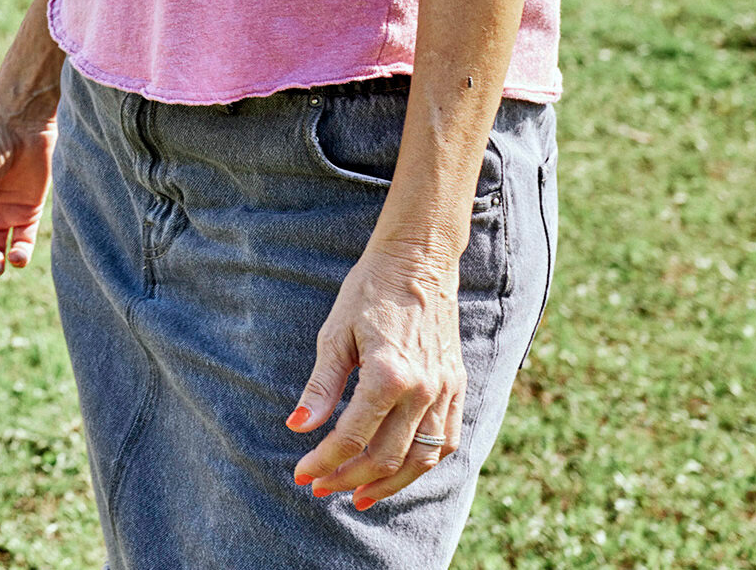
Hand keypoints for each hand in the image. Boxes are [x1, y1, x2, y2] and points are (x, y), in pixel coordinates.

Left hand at [288, 246, 464, 508]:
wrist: (418, 261)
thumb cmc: (369, 292)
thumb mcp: (335, 334)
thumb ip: (321, 386)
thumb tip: (297, 426)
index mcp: (389, 375)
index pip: (352, 437)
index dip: (324, 461)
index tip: (301, 474)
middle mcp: (423, 390)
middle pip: (387, 457)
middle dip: (349, 479)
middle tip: (320, 488)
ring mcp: (446, 391)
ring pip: (421, 459)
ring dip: (388, 484)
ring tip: (358, 495)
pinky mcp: (457, 388)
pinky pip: (445, 441)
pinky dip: (422, 465)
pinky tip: (398, 470)